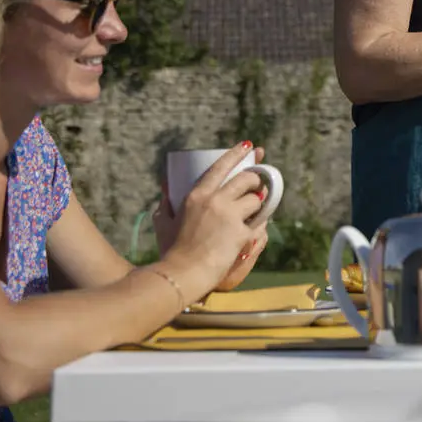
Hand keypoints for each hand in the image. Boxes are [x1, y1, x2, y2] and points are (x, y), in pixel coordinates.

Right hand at [156, 142, 268, 298]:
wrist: (183, 274)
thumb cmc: (171, 251)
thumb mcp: (163, 223)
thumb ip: (165, 205)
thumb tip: (165, 189)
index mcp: (196, 195)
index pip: (220, 167)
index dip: (236, 154)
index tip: (249, 146)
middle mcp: (215, 200)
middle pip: (246, 180)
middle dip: (255, 179)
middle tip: (256, 185)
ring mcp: (230, 216)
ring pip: (256, 200)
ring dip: (258, 205)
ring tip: (254, 212)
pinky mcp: (242, 233)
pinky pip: (259, 224)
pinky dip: (258, 226)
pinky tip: (253, 232)